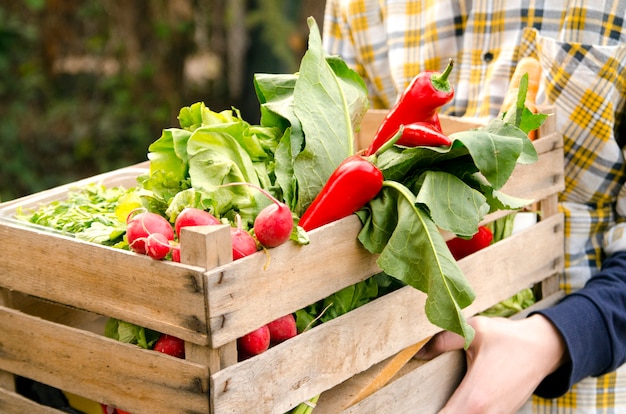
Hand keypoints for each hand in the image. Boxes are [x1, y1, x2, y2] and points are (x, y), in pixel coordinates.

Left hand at [415, 314, 567, 413]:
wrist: (545, 348)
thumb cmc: (508, 338)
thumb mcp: (473, 331)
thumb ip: (443, 340)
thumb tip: (418, 351)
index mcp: (474, 398)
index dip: (423, 413)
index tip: (407, 407)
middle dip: (437, 413)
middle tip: (417, 403)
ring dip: (449, 412)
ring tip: (435, 403)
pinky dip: (462, 411)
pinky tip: (452, 404)